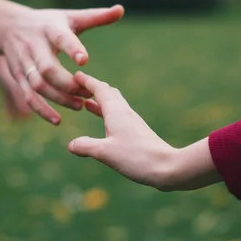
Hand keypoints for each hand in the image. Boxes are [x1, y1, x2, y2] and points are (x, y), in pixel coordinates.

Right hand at [0, 0, 123, 123]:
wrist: (8, 27)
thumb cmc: (48, 23)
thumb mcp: (70, 17)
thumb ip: (96, 17)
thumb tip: (121, 10)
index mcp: (50, 29)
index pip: (61, 38)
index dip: (72, 48)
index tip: (85, 60)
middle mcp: (34, 47)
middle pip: (47, 69)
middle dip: (68, 84)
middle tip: (88, 93)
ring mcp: (24, 63)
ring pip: (38, 85)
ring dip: (59, 98)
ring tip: (80, 105)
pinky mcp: (18, 77)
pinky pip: (28, 97)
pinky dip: (42, 110)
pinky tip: (58, 120)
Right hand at [68, 72, 222, 190]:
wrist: (168, 167)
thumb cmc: (137, 157)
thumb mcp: (105, 153)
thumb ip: (86, 146)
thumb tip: (71, 144)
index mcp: (116, 112)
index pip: (100, 89)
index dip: (87, 81)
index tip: (76, 74)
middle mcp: (125, 113)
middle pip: (109, 93)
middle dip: (94, 88)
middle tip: (79, 87)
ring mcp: (133, 122)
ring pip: (115, 105)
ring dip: (100, 101)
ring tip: (86, 102)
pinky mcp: (138, 132)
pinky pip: (119, 116)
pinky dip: (108, 114)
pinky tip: (106, 123)